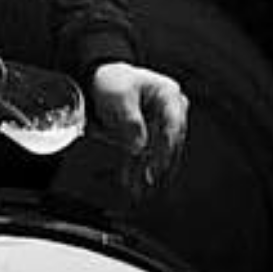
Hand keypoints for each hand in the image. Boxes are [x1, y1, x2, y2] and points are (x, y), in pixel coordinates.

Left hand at [88, 61, 189, 200]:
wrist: (99, 80)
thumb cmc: (112, 81)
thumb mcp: (119, 96)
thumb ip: (130, 120)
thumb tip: (139, 146)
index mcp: (168, 94)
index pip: (173, 123)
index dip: (166, 145)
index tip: (159, 163)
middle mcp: (170, 110)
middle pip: (168, 141)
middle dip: (157, 163)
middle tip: (150, 180)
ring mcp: (160, 124)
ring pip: (157, 152)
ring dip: (148, 171)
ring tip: (139, 190)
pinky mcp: (148, 136)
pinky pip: (145, 155)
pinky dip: (138, 169)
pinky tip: (132, 184)